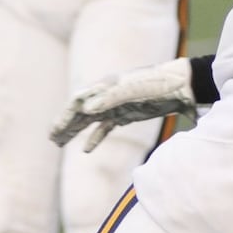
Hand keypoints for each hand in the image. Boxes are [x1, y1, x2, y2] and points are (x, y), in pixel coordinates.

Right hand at [51, 58, 198, 151]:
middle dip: (65, 125)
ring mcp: (116, 105)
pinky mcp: (127, 115)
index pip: (78, 101)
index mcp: (105, 85)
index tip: (54, 130)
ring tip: (59, 143)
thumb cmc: (156, 83)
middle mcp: (107, 95)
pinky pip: (105, 128)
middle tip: (51, 139)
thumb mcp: (131, 89)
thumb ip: (108, 99)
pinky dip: (95, 138)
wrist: (181, 85)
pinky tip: (86, 149)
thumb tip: (84, 110)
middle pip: (80, 112)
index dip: (65, 115)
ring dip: (75, 131)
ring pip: (89, 121)